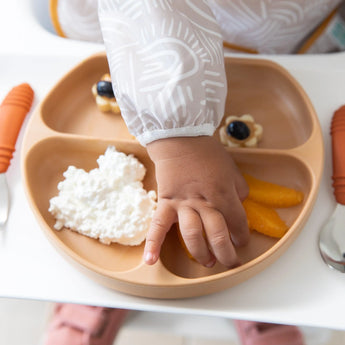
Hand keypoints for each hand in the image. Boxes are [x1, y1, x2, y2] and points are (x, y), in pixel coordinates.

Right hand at [144, 136, 248, 267]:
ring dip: (201, 253)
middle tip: (230, 262)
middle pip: (217, 235)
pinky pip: (158, 226)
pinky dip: (153, 244)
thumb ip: (238, 190)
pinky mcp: (166, 203)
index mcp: (224, 193)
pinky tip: (150, 261)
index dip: (242, 236)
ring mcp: (183, 205)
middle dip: (226, 253)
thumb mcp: (232, 169)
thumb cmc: (208, 153)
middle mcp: (204, 202)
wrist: (180, 138)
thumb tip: (238, 206)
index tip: (241, 240)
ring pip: (192, 235)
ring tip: (208, 263)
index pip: (238, 223)